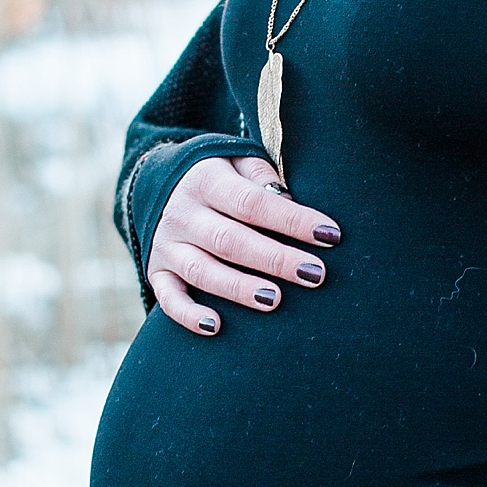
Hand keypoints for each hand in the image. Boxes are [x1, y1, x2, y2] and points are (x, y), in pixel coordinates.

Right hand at [147, 155, 340, 336]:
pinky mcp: (157, 271)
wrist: (157, 183)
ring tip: (273, 300)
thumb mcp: (237, 160)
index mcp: (207, 180)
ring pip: (202, 271)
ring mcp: (167, 245)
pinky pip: (168, 296)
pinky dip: (187, 314)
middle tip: (314, 275)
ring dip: (238, 287)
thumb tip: (294, 203)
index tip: (330, 235)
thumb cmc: (219, 177)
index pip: (252, 202)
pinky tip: (215, 326)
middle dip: (275, 258)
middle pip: (230, 239)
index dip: (291, 220)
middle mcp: (183, 214)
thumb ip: (263, 176)